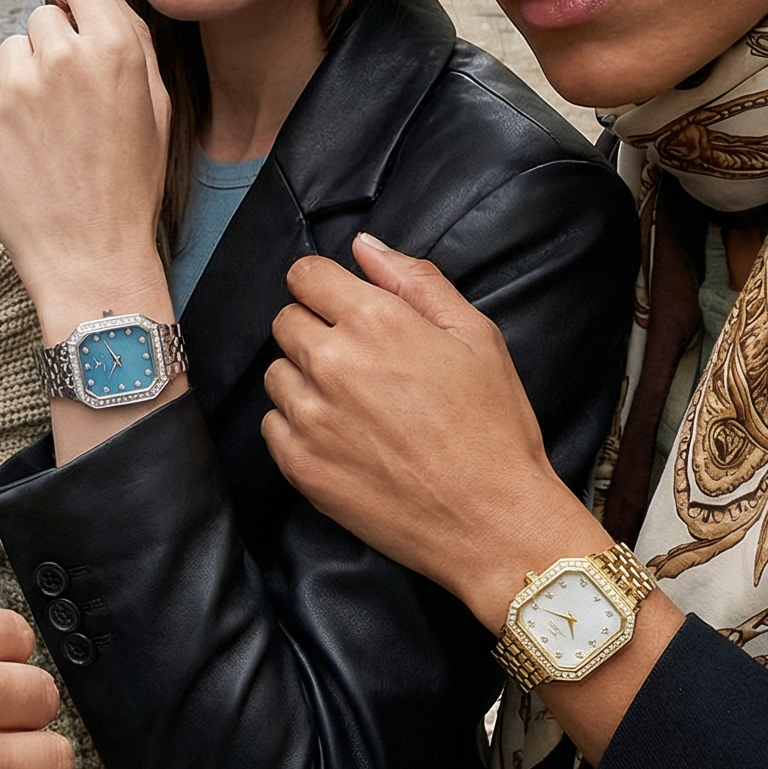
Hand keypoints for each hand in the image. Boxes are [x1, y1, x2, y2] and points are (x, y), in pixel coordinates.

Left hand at [0, 0, 171, 341]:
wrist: (89, 255)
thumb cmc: (128, 184)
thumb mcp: (156, 105)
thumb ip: (130, 39)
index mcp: (116, 47)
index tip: (76, 20)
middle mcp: (63, 56)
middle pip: (43, 16)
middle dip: (54, 47)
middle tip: (69, 102)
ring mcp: (16, 84)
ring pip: (11, 48)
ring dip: (24, 75)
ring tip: (47, 129)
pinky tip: (20, 138)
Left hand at [261, 233, 605, 625]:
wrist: (493, 521)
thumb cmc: (495, 427)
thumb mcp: (477, 336)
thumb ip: (415, 281)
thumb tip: (363, 246)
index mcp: (374, 321)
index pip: (304, 275)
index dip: (322, 286)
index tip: (340, 305)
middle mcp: (330, 362)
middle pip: (285, 321)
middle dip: (314, 329)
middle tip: (359, 360)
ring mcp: (309, 416)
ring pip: (276, 373)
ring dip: (303, 379)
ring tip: (354, 404)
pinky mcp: (299, 464)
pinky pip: (272, 425)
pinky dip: (297, 426)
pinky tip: (342, 438)